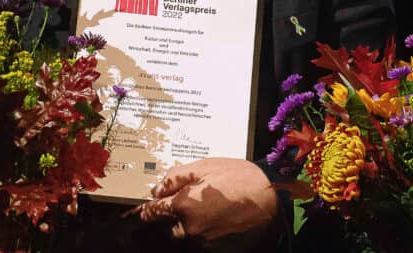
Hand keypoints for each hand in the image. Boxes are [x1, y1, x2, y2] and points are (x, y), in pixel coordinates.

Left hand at [136, 157, 277, 247]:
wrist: (271, 200)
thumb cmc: (240, 178)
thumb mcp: (205, 167)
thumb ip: (176, 177)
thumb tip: (156, 188)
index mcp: (184, 205)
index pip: (152, 212)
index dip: (146, 208)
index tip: (141, 208)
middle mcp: (190, 227)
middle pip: (166, 226)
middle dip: (168, 215)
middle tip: (180, 201)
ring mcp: (203, 240)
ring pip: (182, 234)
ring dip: (183, 223)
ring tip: (201, 206)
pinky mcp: (214, 247)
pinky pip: (199, 239)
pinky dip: (200, 229)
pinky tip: (213, 214)